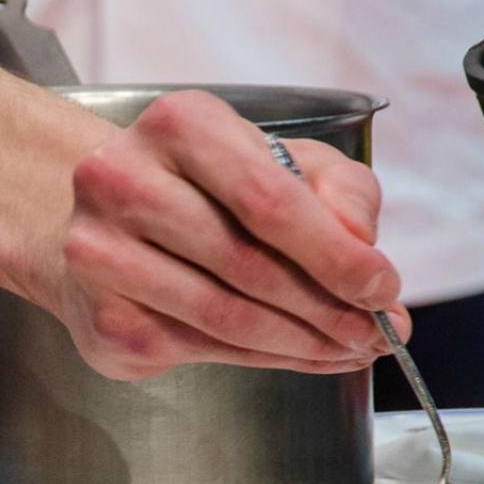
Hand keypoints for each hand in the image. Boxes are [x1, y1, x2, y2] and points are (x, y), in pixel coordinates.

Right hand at [34, 91, 409, 380]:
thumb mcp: (279, 160)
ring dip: (300, 342)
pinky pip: (199, 348)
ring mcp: (100, 254)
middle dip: (327, 306)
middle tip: (375, 332)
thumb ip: (337, 187)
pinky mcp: (100, 317)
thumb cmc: (203, 188)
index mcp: (179, 125)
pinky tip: (295, 352)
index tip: (383, 288)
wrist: (100, 221)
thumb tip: (362, 243)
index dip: (335, 254)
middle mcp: (122, 182)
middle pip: (247, 263)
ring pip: (224, 315)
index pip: (268, 199)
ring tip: (345, 347)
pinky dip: (262, 358)